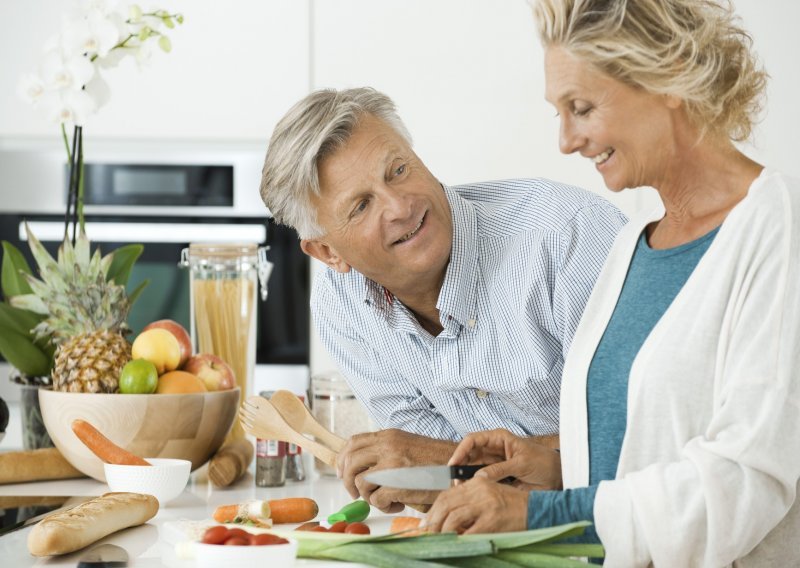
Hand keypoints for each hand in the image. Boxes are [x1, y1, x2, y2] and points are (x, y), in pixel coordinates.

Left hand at [336, 429, 456, 512]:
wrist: (459, 470)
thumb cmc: (435, 462)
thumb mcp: (407, 445)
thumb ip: (386, 451)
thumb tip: (361, 465)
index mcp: (389, 436)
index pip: (353, 443)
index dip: (343, 459)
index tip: (341, 471)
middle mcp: (388, 446)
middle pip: (350, 463)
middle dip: (348, 481)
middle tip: (356, 492)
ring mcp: (392, 465)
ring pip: (360, 482)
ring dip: (367, 496)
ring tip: (383, 499)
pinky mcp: (397, 484)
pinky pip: (375, 499)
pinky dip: (383, 507)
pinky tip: (397, 505)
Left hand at [425, 476, 527, 533]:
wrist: (537, 510)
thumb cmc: (512, 506)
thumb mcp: (489, 496)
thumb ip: (469, 502)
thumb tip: (446, 518)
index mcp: (476, 483)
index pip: (446, 495)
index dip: (433, 511)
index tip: (426, 523)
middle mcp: (479, 491)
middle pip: (445, 504)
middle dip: (432, 522)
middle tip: (426, 535)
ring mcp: (486, 505)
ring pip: (453, 517)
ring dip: (442, 532)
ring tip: (438, 541)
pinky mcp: (493, 520)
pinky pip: (469, 532)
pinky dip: (459, 540)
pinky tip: (456, 545)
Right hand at [449, 429, 561, 490]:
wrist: (558, 476)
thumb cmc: (544, 463)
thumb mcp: (522, 464)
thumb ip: (500, 469)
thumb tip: (480, 477)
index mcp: (499, 438)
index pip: (473, 440)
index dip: (461, 450)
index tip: (454, 463)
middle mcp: (493, 449)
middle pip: (469, 455)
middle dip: (460, 466)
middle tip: (455, 481)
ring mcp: (494, 463)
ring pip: (472, 468)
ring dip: (465, 477)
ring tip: (461, 488)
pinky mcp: (496, 477)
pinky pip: (481, 479)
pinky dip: (474, 485)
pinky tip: (470, 491)